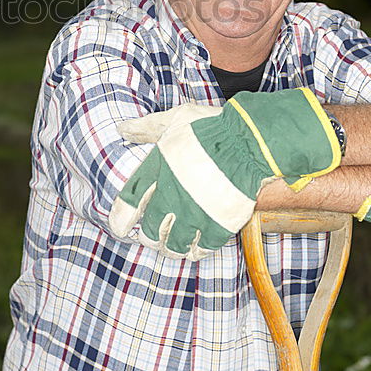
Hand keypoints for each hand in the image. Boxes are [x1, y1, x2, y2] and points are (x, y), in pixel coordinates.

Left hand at [108, 89, 341, 259]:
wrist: (251, 140)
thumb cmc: (212, 127)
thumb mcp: (175, 120)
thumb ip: (146, 128)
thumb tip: (123, 128)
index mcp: (157, 171)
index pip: (128, 206)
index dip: (120, 221)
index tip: (120, 227)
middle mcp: (172, 196)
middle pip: (151, 231)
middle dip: (149, 236)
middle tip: (153, 235)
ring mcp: (196, 213)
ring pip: (174, 246)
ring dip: (171, 248)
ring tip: (173, 246)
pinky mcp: (220, 224)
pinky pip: (202, 249)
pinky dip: (196, 251)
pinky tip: (195, 247)